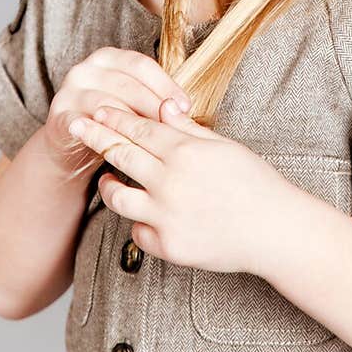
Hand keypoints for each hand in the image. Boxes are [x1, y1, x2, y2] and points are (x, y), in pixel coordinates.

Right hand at [42, 47, 192, 178]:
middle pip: (126, 84)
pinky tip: (124, 147)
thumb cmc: (113, 123)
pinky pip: (86, 125)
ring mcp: (69, 91)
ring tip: (155, 140)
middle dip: (154, 105)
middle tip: (175, 125)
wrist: (72, 149)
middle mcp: (85, 69)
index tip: (186, 106)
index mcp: (108, 57)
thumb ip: (154, 99)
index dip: (166, 84)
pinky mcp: (58, 116)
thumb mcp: (135, 106)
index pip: (141, 65)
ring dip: (133, 123)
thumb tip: (183, 109)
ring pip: (107, 104)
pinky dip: (106, 136)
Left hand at [68, 101, 296, 274]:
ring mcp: (167, 217)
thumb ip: (188, 129)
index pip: (138, 129)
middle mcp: (171, 183)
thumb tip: (163, 105)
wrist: (275, 231)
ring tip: (108, 181)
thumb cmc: (255, 183)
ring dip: (108, 186)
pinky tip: (144, 216)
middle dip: (95, 138)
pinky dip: (138, 223)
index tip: (96, 109)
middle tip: (77, 128)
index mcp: (186, 153)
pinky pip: (137, 232)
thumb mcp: (224, 147)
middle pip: (120, 155)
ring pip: (117, 198)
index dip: (114, 118)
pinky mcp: (169, 247)